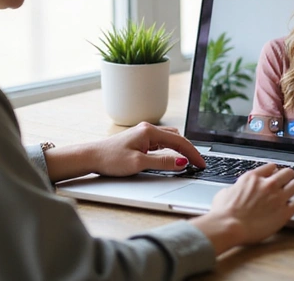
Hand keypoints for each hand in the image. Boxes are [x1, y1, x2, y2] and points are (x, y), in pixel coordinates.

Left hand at [91, 122, 205, 176]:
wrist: (91, 157)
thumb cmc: (110, 159)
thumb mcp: (139, 163)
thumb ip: (163, 163)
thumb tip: (182, 162)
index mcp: (149, 131)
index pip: (179, 142)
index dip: (193, 154)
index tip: (201, 164)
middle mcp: (148, 129)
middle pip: (177, 138)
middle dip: (189, 150)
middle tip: (198, 164)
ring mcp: (143, 134)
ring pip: (169, 139)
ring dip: (180, 149)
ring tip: (189, 162)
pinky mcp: (140, 140)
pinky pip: (161, 143)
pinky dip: (170, 150)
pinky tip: (172, 158)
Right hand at [191, 163, 293, 254]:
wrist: (229, 225)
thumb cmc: (223, 212)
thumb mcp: (224, 193)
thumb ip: (234, 188)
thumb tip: (234, 191)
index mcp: (253, 177)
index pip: (271, 167)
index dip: (275, 170)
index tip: (277, 174)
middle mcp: (268, 184)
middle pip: (287, 172)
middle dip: (291, 175)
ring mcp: (278, 197)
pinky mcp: (284, 212)